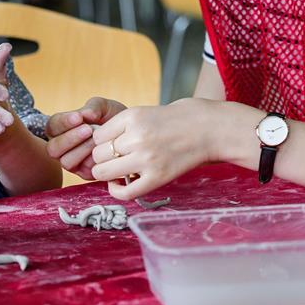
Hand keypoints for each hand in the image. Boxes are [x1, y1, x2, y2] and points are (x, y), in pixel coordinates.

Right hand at [45, 97, 126, 179]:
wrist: (130, 133)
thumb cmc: (112, 117)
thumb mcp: (104, 107)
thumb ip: (94, 107)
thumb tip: (86, 115)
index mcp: (61, 129)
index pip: (53, 126)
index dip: (63, 122)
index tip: (79, 117)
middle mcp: (63, 148)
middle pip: (53, 148)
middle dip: (70, 139)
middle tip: (88, 129)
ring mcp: (73, 162)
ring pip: (66, 162)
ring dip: (81, 150)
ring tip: (96, 140)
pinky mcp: (86, 173)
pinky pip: (83, 172)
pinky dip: (92, 161)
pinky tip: (102, 152)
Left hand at [90, 98, 219, 199]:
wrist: (208, 128)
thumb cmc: (175, 119)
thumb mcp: (144, 112)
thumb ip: (121, 126)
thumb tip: (97, 145)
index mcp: (132, 116)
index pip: (97, 137)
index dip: (102, 142)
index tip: (112, 144)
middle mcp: (137, 137)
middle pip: (97, 155)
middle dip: (103, 158)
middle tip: (116, 158)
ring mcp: (147, 159)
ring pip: (104, 172)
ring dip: (108, 173)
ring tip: (119, 169)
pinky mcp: (157, 177)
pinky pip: (125, 192)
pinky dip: (117, 190)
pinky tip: (121, 183)